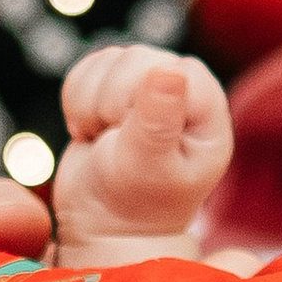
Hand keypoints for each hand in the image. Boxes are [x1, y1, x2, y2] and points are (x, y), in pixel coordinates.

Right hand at [54, 45, 230, 259]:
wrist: (107, 223)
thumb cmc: (139, 204)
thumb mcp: (150, 169)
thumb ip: (158, 121)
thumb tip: (169, 69)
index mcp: (206, 108)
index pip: (174, 68)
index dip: (141, 97)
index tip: (134, 136)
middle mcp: (182, 90)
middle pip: (135, 58)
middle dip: (111, 104)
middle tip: (118, 145)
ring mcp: (146, 85)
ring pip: (106, 60)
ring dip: (90, 106)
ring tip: (106, 141)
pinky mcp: (113, 86)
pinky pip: (85, 70)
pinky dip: (76, 103)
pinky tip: (92, 131)